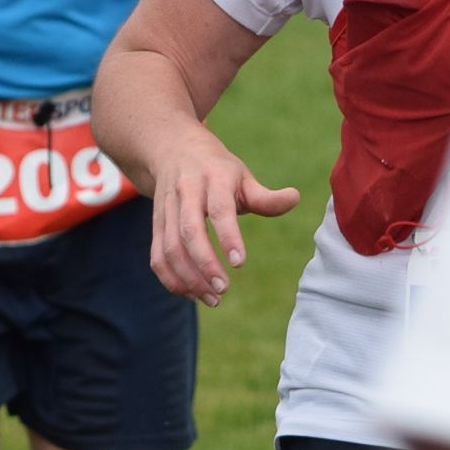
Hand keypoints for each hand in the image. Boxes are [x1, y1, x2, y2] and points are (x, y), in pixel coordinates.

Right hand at [145, 131, 299, 304]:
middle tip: (223, 289)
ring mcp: (166, 209)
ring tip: (211, 299)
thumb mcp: (242, 176)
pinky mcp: (155, 224)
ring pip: (170, 248)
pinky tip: (190, 294)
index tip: (240, 264)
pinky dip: (171, 278)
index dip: (228, 236)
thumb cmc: (216, 169)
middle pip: (189, 232)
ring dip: (188, 278)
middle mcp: (185, 193)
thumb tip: (294, 199)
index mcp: (212, 178)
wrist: (171, 150)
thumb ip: (265, 196)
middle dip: (204, 264)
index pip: (219, 209)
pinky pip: (157, 255)